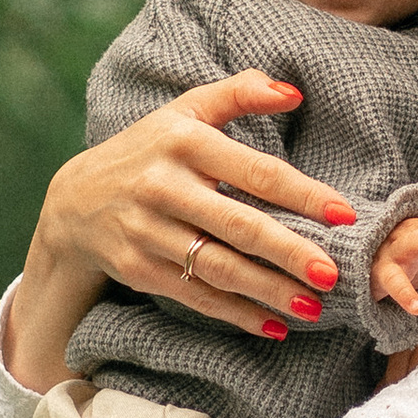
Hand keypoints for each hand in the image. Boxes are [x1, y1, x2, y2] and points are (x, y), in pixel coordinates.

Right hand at [5, 74, 355, 387]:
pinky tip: (272, 325)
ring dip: (269, 291)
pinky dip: (236, 313)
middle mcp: (163, 186)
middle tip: (332, 274)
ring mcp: (147, 231)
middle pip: (239, 225)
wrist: (74, 201)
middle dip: (289, 252)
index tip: (343, 214)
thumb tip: (294, 92)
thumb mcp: (186, 111)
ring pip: (219, 267)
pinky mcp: (138, 268)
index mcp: (184, 141)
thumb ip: (239, 93)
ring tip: (312, 307)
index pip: (255, 170)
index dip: (302, 193)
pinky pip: (196, 295)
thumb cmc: (148, 150)